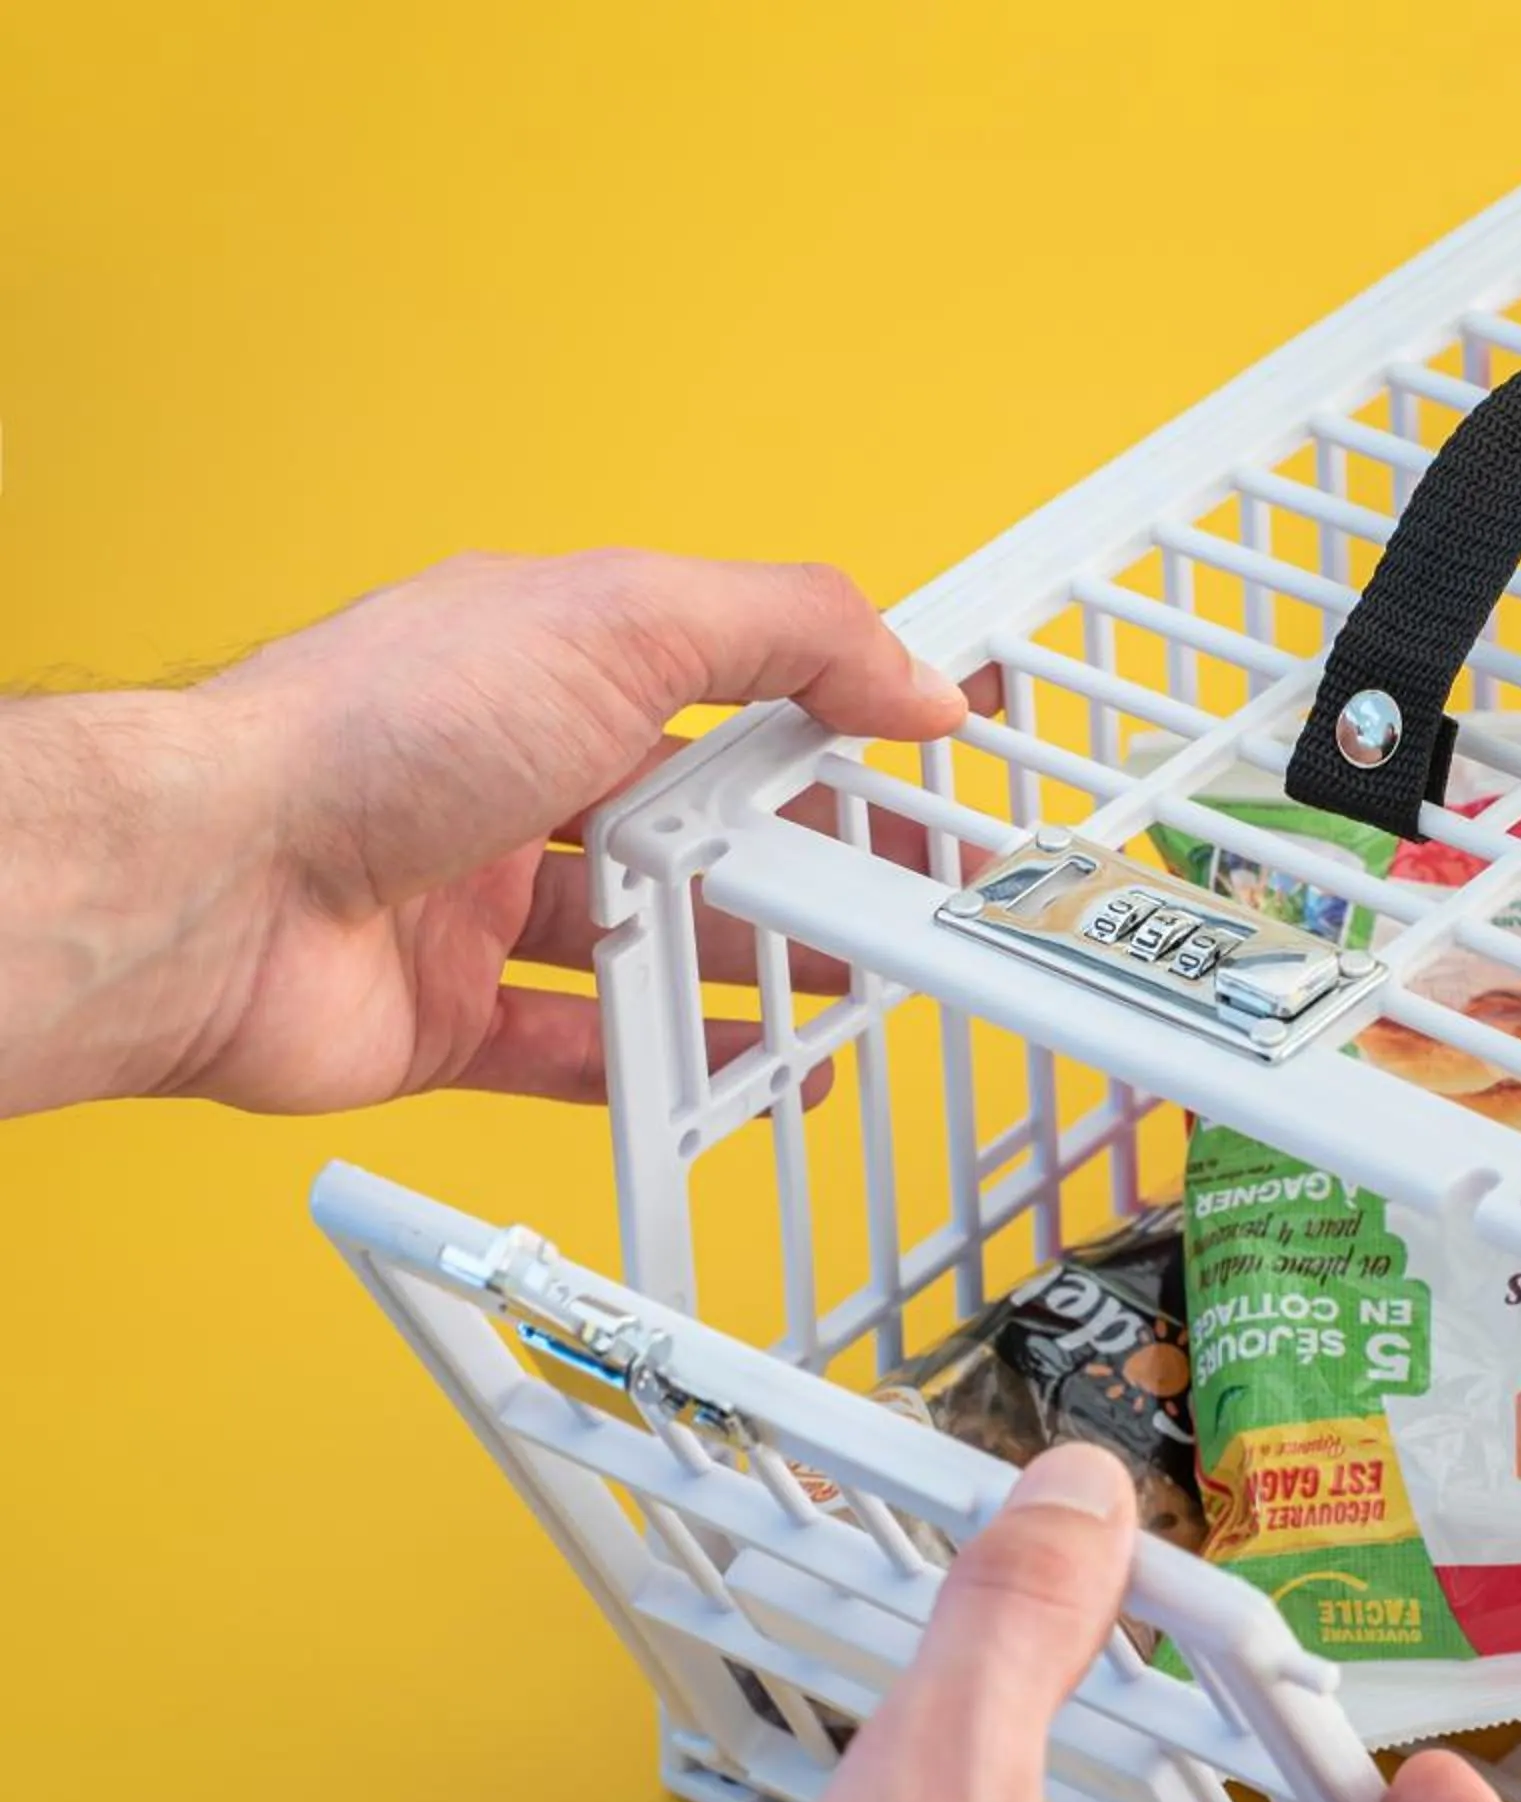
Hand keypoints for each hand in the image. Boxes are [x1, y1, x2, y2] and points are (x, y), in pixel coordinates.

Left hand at [0, 549, 967, 1117]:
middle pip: (699, 824)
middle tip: (909, 894)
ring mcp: (475, 903)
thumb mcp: (619, 622)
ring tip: (854, 987)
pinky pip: (584, 1052)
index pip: (727, 679)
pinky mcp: (448, 1018)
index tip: (923, 753)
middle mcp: (509, 776)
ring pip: (649, 942)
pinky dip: (671, 1069)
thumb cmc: (368, 734)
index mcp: (547, 663)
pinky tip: (747, 1076)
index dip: (832, 714)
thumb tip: (911, 669)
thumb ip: (786, 632)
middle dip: (812, 859)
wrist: (212, 887)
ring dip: (754, 967)